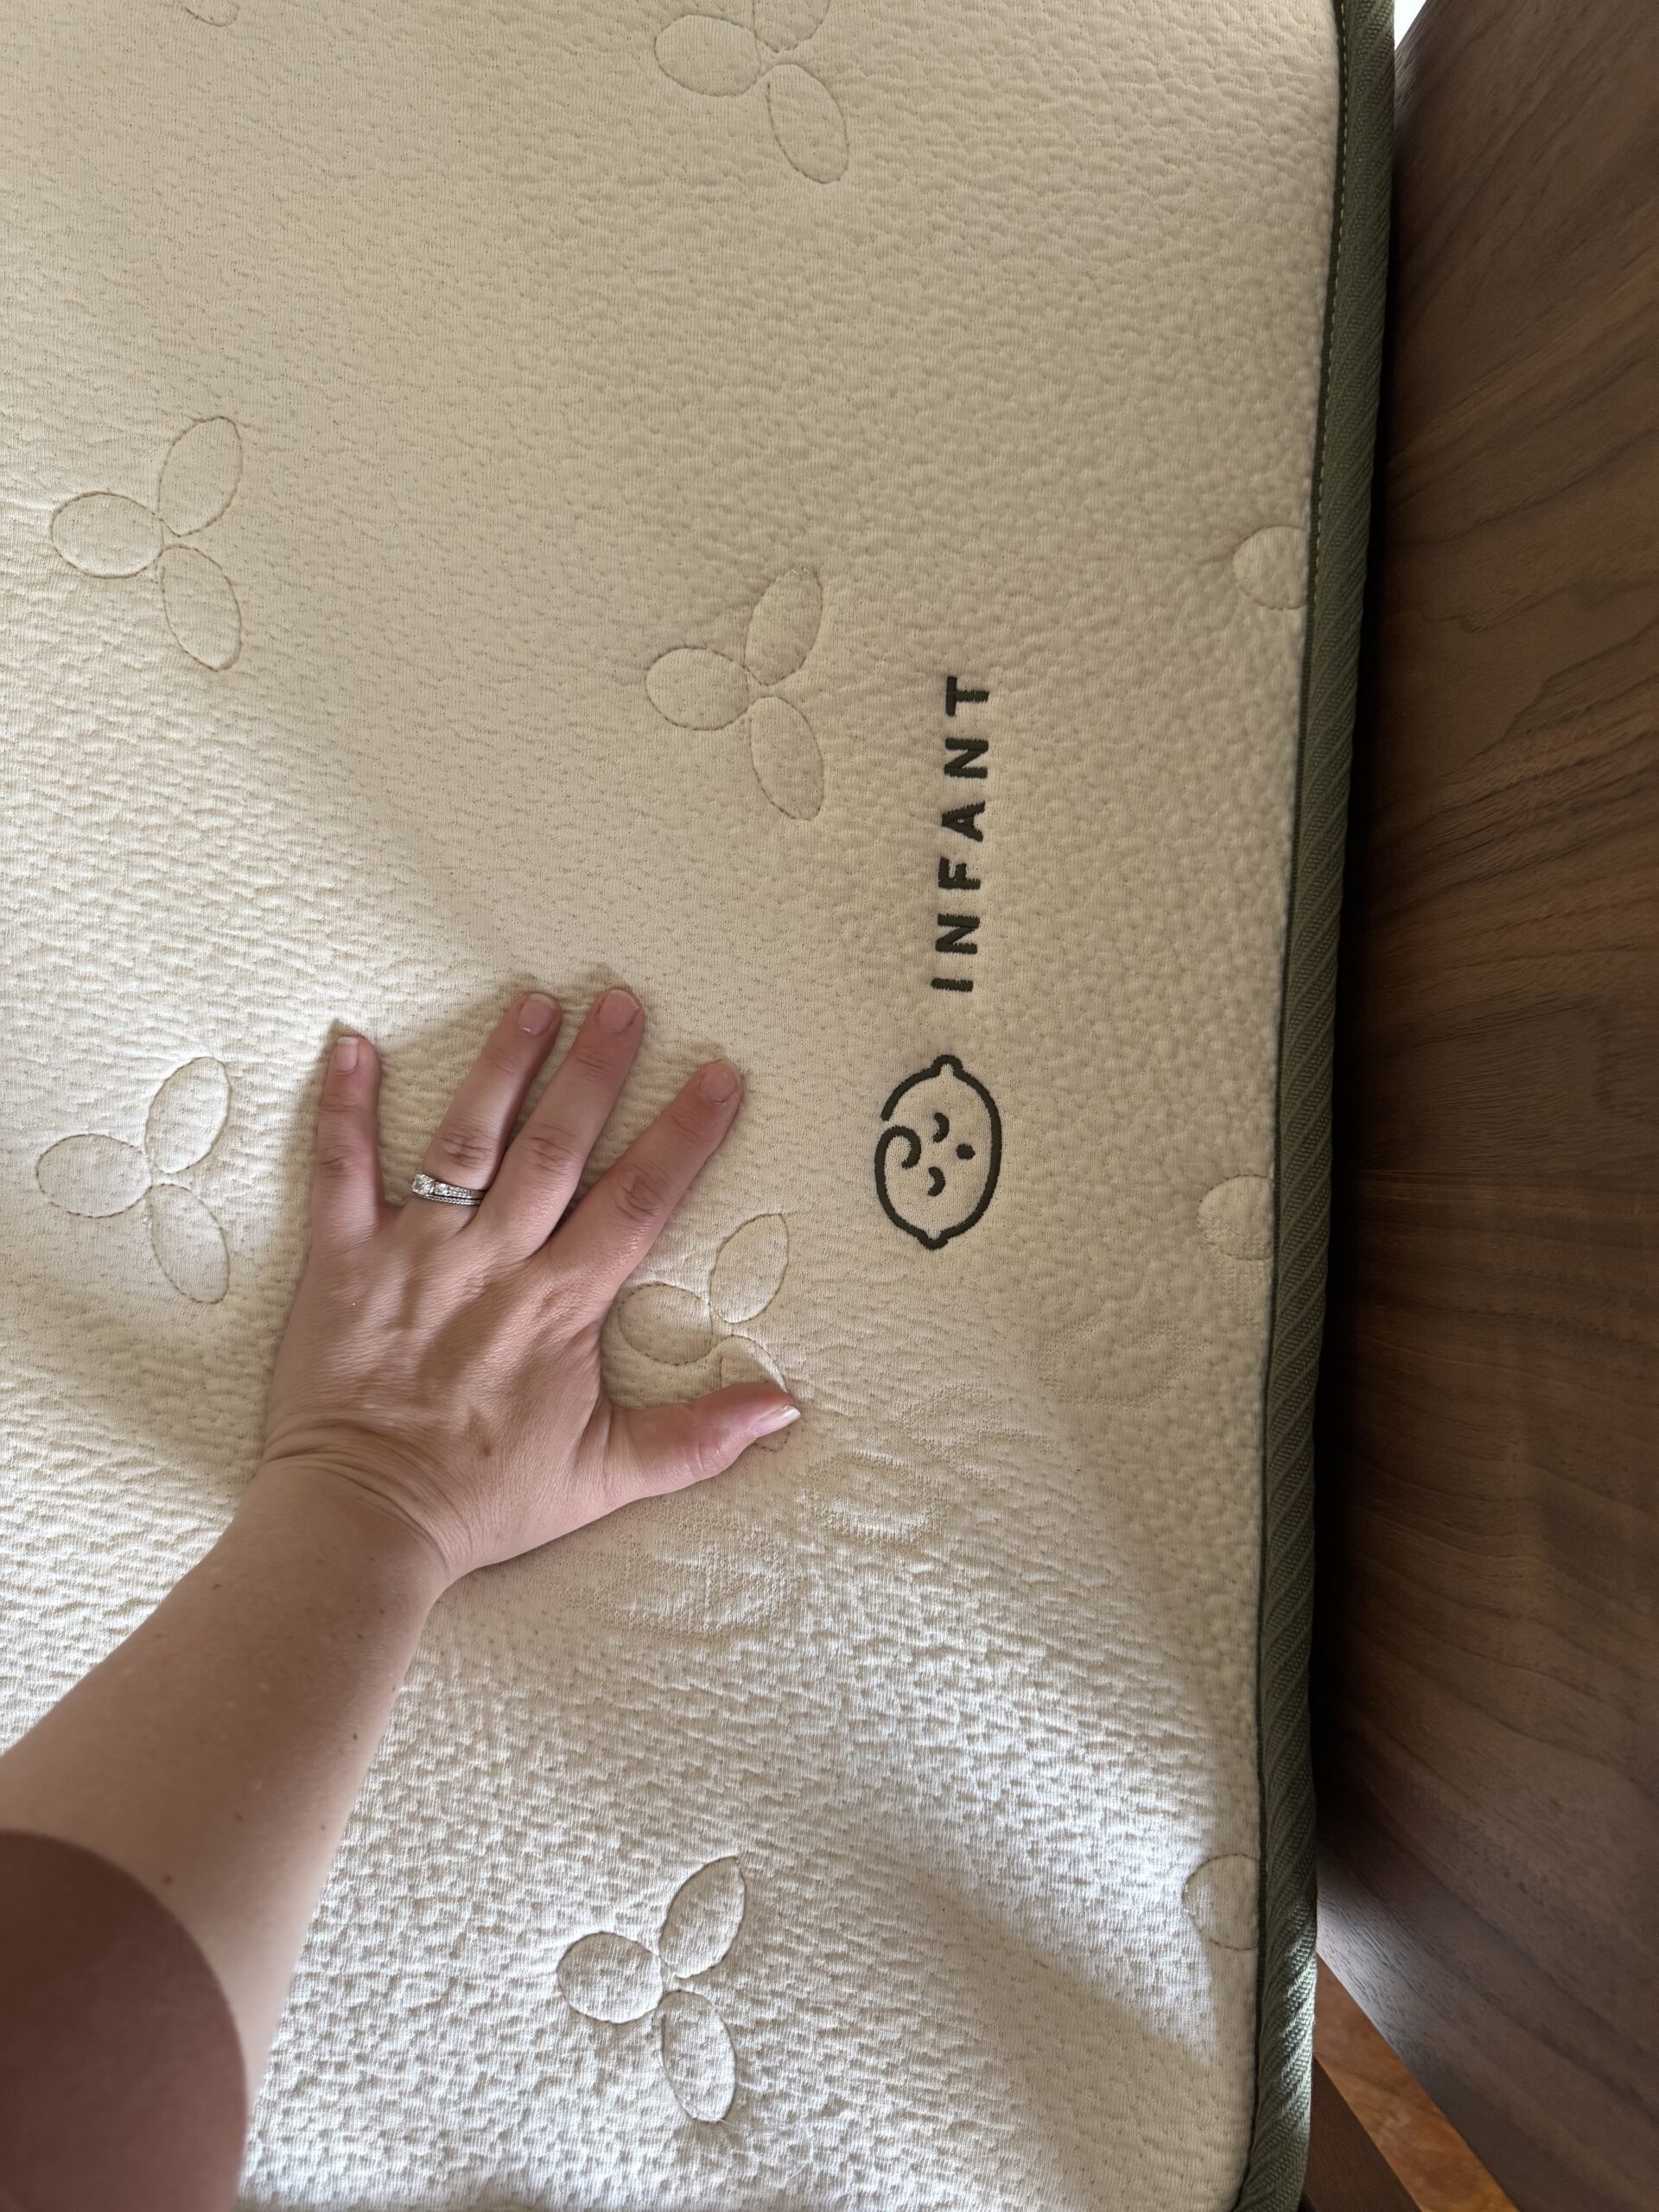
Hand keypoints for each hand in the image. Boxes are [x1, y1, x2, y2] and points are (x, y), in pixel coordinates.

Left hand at [254, 988, 797, 1589]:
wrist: (363, 1523)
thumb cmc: (482, 1502)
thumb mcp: (606, 1478)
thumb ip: (697, 1439)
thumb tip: (786, 1410)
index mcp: (560, 1304)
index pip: (637, 1200)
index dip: (683, 1133)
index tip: (719, 1073)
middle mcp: (493, 1261)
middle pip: (555, 1147)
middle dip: (595, 1070)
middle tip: (623, 998)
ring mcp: (413, 1253)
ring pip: (465, 1140)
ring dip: (501, 1066)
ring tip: (533, 1001)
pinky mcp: (341, 1262)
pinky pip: (340, 1171)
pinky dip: (344, 1107)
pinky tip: (353, 1044)